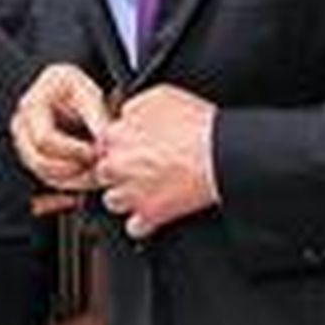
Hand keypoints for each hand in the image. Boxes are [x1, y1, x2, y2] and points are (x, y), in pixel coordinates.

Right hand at [12, 64, 110, 191]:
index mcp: (32, 105)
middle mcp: (20, 127)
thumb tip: (105, 144)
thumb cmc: (75, 90)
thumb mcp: (89, 94)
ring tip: (98, 173)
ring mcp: (23, 144)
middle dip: (73, 170)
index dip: (72, 150)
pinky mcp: (31, 158)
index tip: (96, 151)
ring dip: (73, 180)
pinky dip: (68, 184)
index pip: (45, 138)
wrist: (65, 93)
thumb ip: (97, 117)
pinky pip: (45, 179)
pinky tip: (87, 178)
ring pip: (42, 174)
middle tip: (99, 168)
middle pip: (39, 161)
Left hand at [95, 84, 218, 239]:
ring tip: (143, 193)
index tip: (129, 150)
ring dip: (125, 198)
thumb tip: (126, 113)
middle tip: (138, 170)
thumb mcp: (160, 96)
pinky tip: (151, 216)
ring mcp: (132, 191)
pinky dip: (142, 224)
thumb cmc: (198, 124)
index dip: (117, 147)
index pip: (102, 144)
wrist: (222, 153)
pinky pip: (134, 228)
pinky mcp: (150, 213)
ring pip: (112, 201)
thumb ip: (134, 106)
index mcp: (116, 134)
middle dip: (119, 172)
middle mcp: (118, 164)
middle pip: (103, 172)